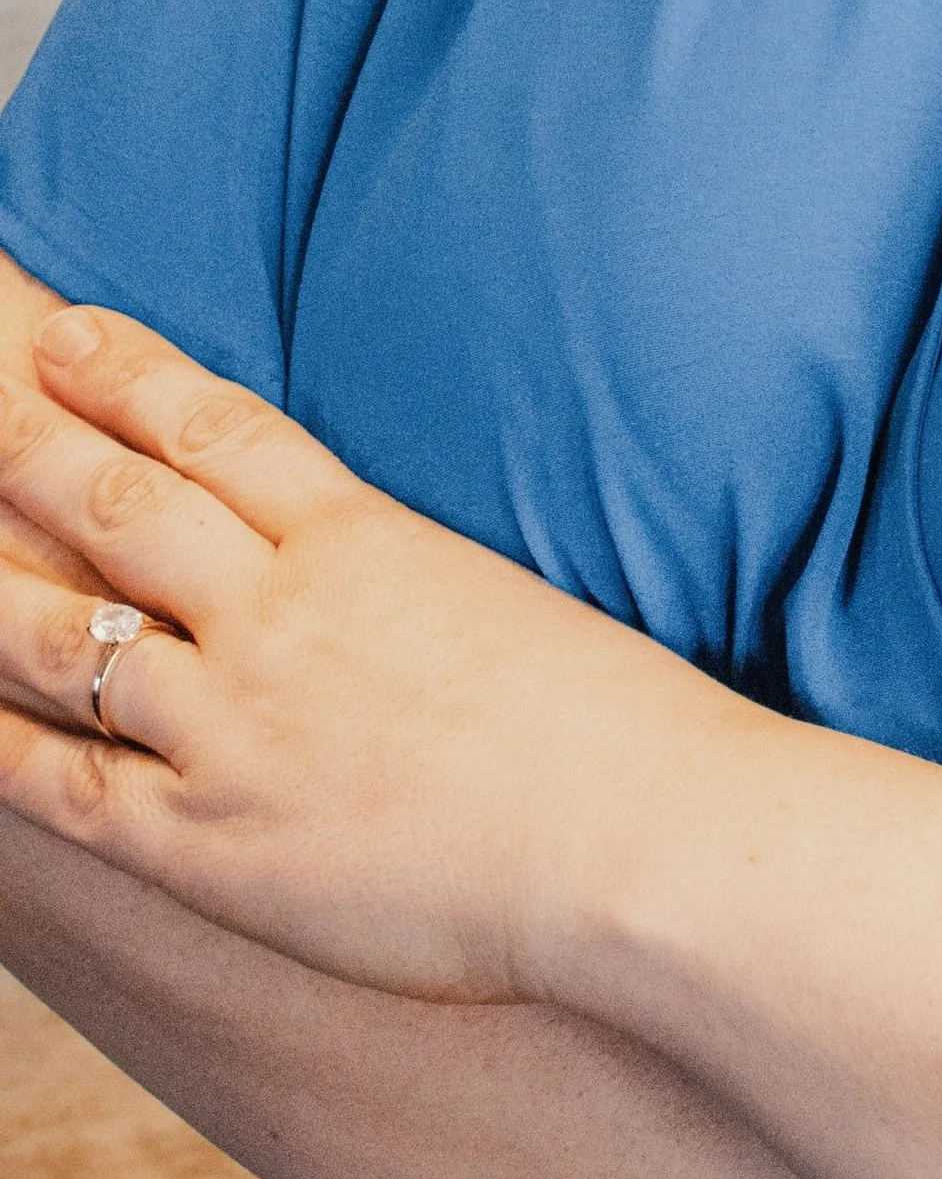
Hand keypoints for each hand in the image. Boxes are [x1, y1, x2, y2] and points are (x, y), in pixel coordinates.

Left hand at [0, 304, 728, 1005]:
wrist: (643, 838)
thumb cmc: (618, 734)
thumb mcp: (511, 607)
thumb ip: (419, 588)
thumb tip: (381, 581)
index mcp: (366, 541)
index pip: (216, 430)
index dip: (127, 376)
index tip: (64, 336)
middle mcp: (283, 615)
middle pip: (120, 506)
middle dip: (27, 448)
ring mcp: (238, 724)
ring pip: (68, 637)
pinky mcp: (213, 843)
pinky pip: (65, 786)